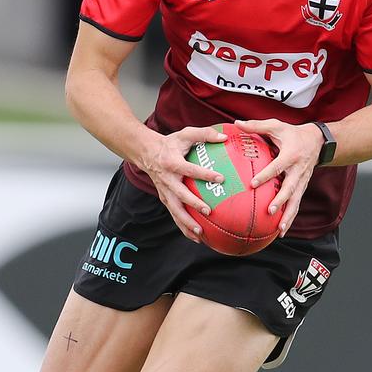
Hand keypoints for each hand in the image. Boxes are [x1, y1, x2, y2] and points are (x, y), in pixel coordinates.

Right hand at [139, 126, 226, 241]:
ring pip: (175, 210)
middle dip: (194, 204)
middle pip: (180, 195)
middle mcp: (167, 180)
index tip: (220, 178)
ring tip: (200, 234)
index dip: (205, 174)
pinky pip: (174, 215)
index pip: (190, 170)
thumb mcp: (186, 134)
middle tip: (208, 211)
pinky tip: (197, 238)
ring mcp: (165, 192)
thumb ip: (205, 134)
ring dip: (186, 223)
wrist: (146, 152)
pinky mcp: (165, 199)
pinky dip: (184, 227)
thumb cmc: (171, 143)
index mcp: (173, 163)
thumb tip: (225, 137)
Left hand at [234, 118, 322, 236]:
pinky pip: (296, 204)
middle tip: (269, 210)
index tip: (253, 184)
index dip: (265, 175)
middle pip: (290, 189)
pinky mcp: (302, 188)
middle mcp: (298, 171)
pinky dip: (290, 218)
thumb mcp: (276, 126)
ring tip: (279, 229)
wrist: (318, 141)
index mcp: (290, 155)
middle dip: (280, 201)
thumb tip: (236, 124)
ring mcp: (302, 181)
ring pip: (296, 201)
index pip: (277, 167)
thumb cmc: (293, 133)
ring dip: (288, 216)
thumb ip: (256, 126)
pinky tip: (280, 230)